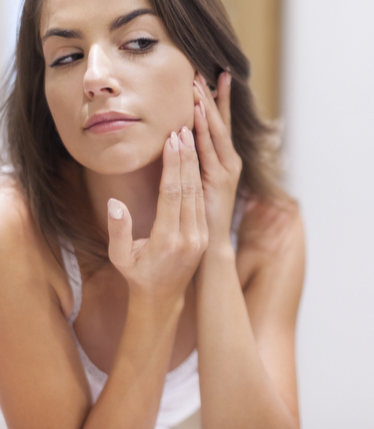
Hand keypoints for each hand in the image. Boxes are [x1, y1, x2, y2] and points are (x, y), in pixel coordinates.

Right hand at [106, 128, 207, 298]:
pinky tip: (194, 161)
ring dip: (194, 164)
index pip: (172, 193)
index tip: (172, 141)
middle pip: (188, 188)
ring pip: (198, 192)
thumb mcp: (120, 258)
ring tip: (190, 138)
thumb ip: (118, 231)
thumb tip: (114, 203)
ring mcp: (200, 236)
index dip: (173, 165)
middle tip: (183, 129)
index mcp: (167, 240)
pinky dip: (198, 179)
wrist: (163, 299)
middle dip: (186, 157)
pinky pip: (202, 201)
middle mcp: (189, 236)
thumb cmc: (137, 276)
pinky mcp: (204, 235)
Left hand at [192, 72, 241, 247]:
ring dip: (207, 106)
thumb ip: (192, 166)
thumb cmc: (201, 216)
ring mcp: (227, 171)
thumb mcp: (196, 187)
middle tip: (206, 70)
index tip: (210, 77)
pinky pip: (209, 150)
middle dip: (213, 96)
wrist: (209, 248)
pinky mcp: (220, 180)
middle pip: (220, 123)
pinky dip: (204, 129)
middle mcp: (229, 162)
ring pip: (216, 132)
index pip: (219, 126)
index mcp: (223, 162)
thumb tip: (180, 144)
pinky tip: (196, 112)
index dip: (216, 101)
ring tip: (199, 83)